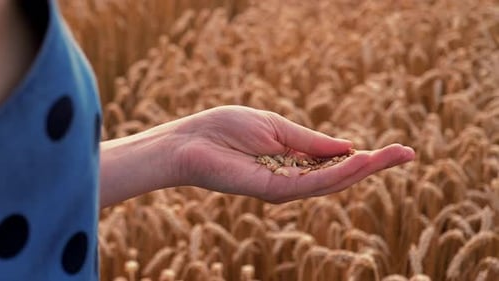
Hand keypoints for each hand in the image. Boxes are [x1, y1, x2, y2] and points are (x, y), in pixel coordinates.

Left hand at [169, 105, 414, 202]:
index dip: (364, 157)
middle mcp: (293, 178)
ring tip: (395, 156)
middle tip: (407, 154)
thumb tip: (346, 146)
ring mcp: (285, 187)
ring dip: (364, 169)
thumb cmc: (226, 129)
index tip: (395, 149)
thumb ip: (310, 141)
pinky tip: (360, 161)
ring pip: (332, 182)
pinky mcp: (274, 190)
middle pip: (340, 176)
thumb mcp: (277, 127)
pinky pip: (312, 183)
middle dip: (374, 165)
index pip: (335, 162)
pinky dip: (338, 172)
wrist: (191, 140)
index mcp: (293, 161)